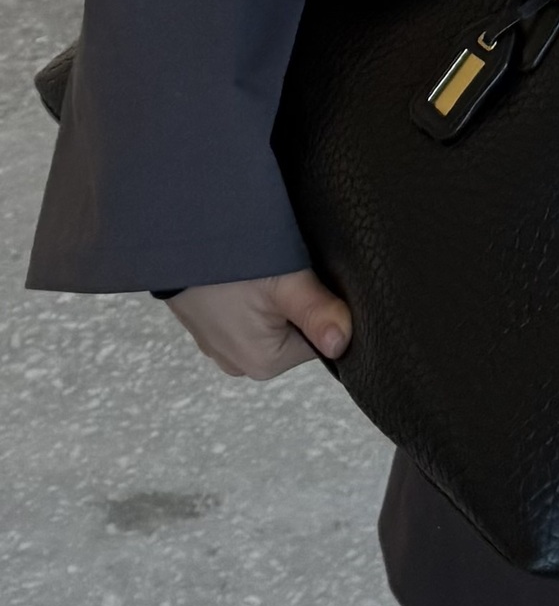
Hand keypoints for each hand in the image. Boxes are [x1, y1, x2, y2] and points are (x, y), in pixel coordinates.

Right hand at [168, 269, 351, 379]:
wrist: (170, 241)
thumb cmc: (225, 263)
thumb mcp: (283, 282)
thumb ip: (317, 311)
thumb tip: (342, 343)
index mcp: (264, 364)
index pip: (318, 341)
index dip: (322, 310)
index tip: (311, 284)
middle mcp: (241, 364)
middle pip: (294, 333)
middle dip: (295, 305)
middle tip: (281, 276)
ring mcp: (222, 348)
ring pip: (270, 322)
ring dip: (273, 300)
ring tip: (261, 276)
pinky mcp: (210, 329)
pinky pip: (245, 316)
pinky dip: (251, 299)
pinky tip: (245, 279)